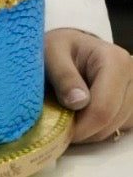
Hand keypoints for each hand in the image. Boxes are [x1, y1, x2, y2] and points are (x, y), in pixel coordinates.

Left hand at [44, 28, 132, 142]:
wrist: (68, 46)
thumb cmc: (59, 47)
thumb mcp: (52, 52)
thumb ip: (63, 75)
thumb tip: (78, 102)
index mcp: (115, 61)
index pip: (103, 108)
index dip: (82, 126)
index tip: (61, 128)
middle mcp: (131, 76)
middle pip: (110, 121)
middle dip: (84, 129)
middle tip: (60, 120)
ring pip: (114, 128)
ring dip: (90, 130)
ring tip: (70, 112)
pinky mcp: (131, 105)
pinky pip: (117, 127)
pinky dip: (98, 128)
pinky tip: (84, 113)